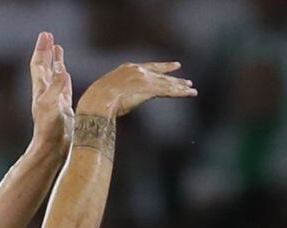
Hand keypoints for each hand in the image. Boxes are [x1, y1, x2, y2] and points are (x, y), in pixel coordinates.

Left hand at [30, 32, 73, 148]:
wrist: (52, 148)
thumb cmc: (50, 129)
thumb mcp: (52, 105)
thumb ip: (57, 86)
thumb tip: (61, 69)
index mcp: (41, 90)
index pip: (39, 64)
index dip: (42, 50)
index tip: (46, 35)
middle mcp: (46, 93)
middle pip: (45, 67)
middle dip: (47, 51)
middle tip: (49, 36)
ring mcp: (54, 100)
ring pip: (55, 75)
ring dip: (56, 62)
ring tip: (58, 49)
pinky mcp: (63, 108)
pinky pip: (64, 87)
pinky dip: (64, 78)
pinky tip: (66, 74)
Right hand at [77, 61, 196, 117]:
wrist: (97, 101)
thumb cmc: (95, 100)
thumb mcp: (104, 91)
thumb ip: (114, 91)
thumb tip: (111, 100)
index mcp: (127, 69)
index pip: (149, 67)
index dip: (162, 67)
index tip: (173, 66)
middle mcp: (139, 71)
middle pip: (161, 75)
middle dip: (173, 78)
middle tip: (185, 80)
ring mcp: (145, 79)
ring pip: (167, 83)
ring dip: (180, 86)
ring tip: (191, 89)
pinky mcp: (151, 90)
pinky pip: (169, 91)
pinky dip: (181, 93)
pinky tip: (190, 93)